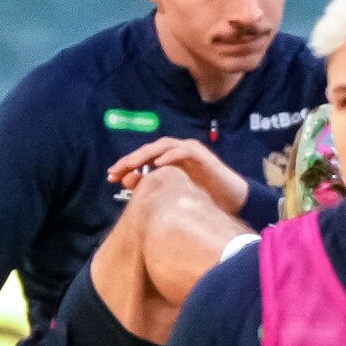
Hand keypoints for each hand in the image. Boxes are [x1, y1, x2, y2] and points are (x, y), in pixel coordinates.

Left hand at [108, 138, 248, 214]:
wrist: (234, 199)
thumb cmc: (205, 197)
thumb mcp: (174, 192)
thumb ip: (153, 185)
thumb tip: (128, 180)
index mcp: (170, 159)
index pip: (143, 158)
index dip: (127, 166)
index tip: (111, 177)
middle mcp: (177, 151)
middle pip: (149, 150)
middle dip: (130, 160)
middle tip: (114, 172)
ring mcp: (190, 151)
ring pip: (163, 146)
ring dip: (145, 155)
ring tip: (131, 165)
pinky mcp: (202, 155)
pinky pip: (183, 151)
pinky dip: (170, 156)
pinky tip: (158, 163)